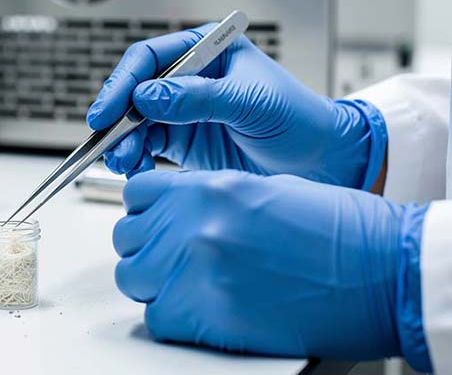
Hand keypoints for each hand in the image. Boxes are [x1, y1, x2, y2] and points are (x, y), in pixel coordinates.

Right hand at [86, 27, 385, 188]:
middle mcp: (189, 78)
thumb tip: (147, 96)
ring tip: (122, 160)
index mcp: (206, 52)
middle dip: (116, 114)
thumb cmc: (299, 119)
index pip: (151, 58)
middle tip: (103, 137)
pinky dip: (135, 157)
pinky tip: (134, 168)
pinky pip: (147, 146)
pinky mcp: (183, 143)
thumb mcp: (250, 103)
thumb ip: (198, 97)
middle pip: (135, 90)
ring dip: (123, 140)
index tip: (110, 108)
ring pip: (136, 121)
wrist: (323, 163)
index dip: (125, 82)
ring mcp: (183, 112)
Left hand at [113, 169, 430, 370]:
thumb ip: (209, 200)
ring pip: (132, 276)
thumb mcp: (264, 191)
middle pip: (126, 237)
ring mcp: (193, 267)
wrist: (381, 272)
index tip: (155, 224)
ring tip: (188, 289)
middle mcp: (192, 222)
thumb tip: (175, 216)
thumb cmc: (340, 232)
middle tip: (173, 261)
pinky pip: (155, 318)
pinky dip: (172, 320)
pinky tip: (201, 313)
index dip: (145, 212)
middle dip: (146, 249)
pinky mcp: (202, 313)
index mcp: (207, 187)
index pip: (136, 193)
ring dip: (154, 284)